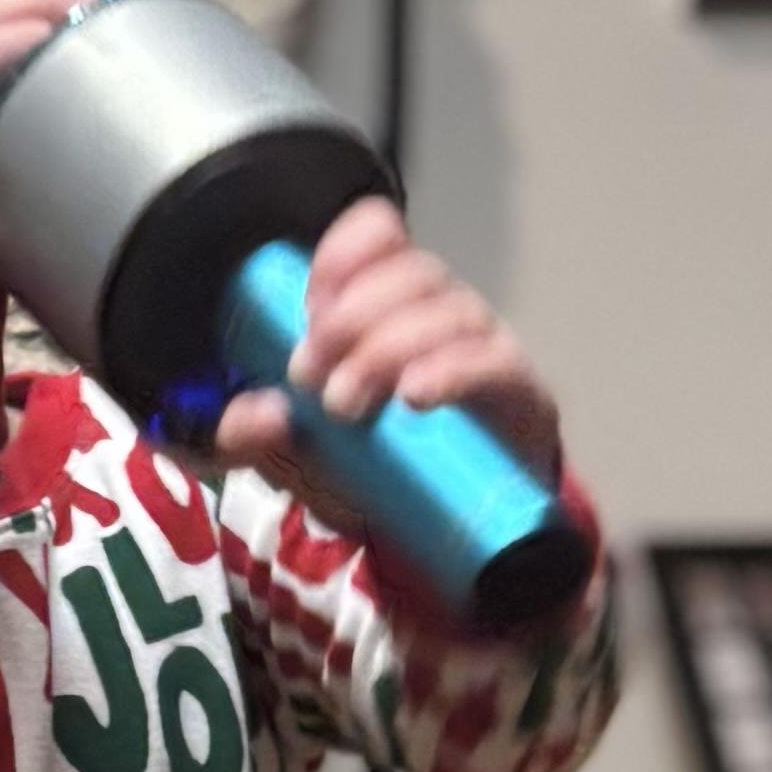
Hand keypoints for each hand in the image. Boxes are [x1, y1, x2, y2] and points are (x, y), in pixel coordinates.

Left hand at [211, 195, 561, 511]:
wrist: (445, 536)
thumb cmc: (376, 475)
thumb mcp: (301, 460)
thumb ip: (263, 437)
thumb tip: (250, 415)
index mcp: (390, 305)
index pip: (381, 235)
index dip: (345, 254)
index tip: (310, 307)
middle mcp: (442, 310)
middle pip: (411, 272)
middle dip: (350, 318)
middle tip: (309, 379)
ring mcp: (485, 345)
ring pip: (448, 310)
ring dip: (387, 348)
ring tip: (345, 405)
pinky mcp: (520, 390)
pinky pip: (492, 360)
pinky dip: (450, 371)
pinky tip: (414, 396)